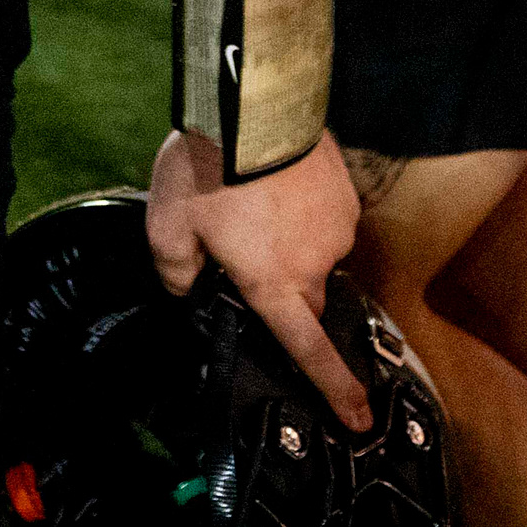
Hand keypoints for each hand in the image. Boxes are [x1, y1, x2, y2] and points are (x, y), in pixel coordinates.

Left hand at [146, 128, 371, 431]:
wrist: (253, 106)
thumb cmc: (207, 171)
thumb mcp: (166, 227)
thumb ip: (176, 271)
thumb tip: (187, 287)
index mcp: (273, 285)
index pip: (307, 350)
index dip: (334, 389)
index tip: (360, 419)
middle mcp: (315, 264)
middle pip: (306, 301)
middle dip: (284, 293)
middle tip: (245, 255)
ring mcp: (338, 228)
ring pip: (315, 253)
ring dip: (289, 242)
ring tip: (250, 201)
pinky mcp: (347, 194)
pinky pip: (325, 217)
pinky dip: (302, 210)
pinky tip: (274, 182)